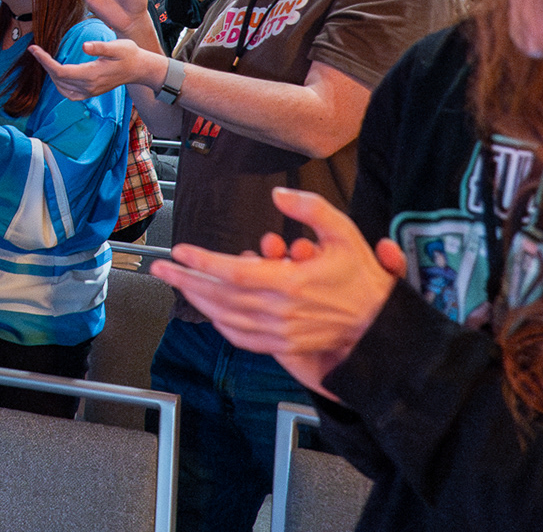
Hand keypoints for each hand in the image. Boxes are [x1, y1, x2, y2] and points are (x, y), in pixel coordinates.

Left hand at [27, 38, 165, 99]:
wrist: (140, 69)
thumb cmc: (129, 55)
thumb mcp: (117, 46)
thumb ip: (100, 47)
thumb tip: (84, 46)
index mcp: (92, 74)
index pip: (60, 71)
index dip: (44, 61)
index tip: (33, 49)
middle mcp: (89, 86)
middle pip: (58, 79)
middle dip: (44, 65)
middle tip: (35, 50)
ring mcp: (90, 91)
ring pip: (62, 88)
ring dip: (51, 75)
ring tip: (44, 59)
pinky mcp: (91, 92)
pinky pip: (70, 93)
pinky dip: (60, 84)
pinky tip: (58, 74)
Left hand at [150, 187, 401, 396]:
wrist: (381, 325)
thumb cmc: (361, 278)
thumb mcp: (343, 231)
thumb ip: (310, 209)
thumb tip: (278, 195)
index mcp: (291, 282)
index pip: (234, 273)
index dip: (203, 261)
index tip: (181, 250)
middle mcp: (281, 311)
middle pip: (220, 296)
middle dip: (186, 280)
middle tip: (161, 267)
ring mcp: (281, 332)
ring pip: (226, 318)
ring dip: (198, 300)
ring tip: (178, 282)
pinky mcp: (284, 347)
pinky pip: (242, 338)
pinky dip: (220, 324)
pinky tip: (208, 310)